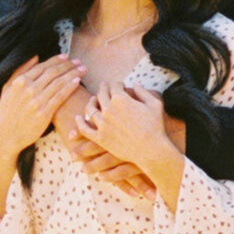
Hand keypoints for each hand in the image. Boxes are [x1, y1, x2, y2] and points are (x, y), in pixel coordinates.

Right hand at [0, 53, 86, 162]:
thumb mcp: (8, 88)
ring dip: (73, 74)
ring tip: (83, 69)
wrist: (6, 135)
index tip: (66, 56)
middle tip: (79, 61)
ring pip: (59, 83)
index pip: (42, 66)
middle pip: (53, 73)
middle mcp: (29, 89)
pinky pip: (60, 96)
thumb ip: (20, 71)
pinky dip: (70, 87)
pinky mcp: (44, 113)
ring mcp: (37, 101)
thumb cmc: (7, 112)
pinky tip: (77, 81)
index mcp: (20, 81)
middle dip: (68, 65)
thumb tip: (35, 57)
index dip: (56, 60)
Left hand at [79, 81, 183, 201]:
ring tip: (92, 101)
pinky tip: (78, 118)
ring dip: (90, 103)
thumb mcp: (154, 104)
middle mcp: (109, 109)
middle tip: (103, 87)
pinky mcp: (100, 138)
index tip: (119, 85)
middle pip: (100, 94)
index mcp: (121, 98)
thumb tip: (135, 83)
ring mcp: (103, 124)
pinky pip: (85, 129)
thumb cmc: (155, 127)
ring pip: (90, 109)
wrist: (151, 150)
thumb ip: (143, 91)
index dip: (117, 84)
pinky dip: (80, 122)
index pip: (114, 86)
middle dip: (102, 89)